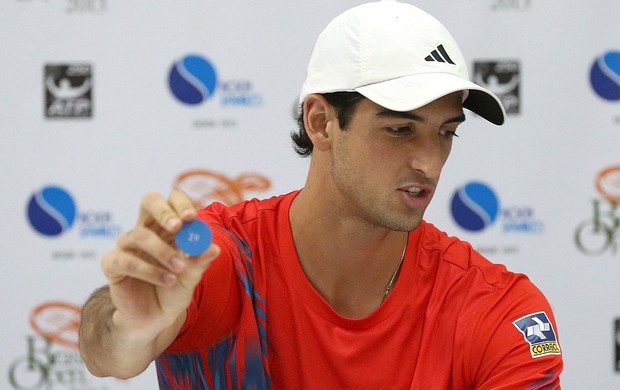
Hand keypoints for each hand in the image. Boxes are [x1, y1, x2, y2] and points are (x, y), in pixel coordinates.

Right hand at [101, 190, 219, 338]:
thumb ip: (200, 262)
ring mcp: (126, 246)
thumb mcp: (192, 277)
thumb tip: (215, 248)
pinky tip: (167, 280)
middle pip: (148, 201)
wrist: (155, 319)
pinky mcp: (112, 264)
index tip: (191, 217)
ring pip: (140, 235)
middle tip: (177, 227)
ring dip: (163, 251)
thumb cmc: (173, 291)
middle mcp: (145, 230)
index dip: (180, 203)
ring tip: (179, 269)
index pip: (170, 200)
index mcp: (166, 227)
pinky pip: (126, 260)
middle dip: (164, 211)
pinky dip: (149, 270)